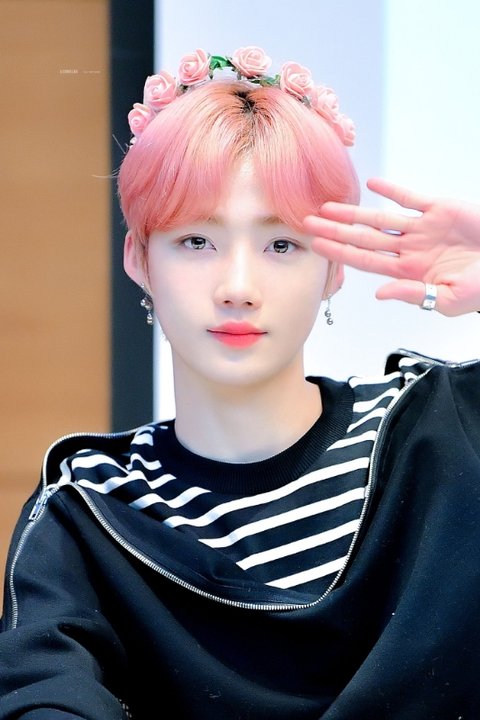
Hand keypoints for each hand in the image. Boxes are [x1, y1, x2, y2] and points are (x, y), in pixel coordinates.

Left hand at [303, 178, 479, 316]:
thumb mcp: (449, 299)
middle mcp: (408, 249)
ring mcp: (422, 229)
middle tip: (307, 222)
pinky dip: (392, 190)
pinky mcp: (440, 209)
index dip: (338, 252)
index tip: (315, 245)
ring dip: (354, 212)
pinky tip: (373, 184)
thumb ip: (413, 294)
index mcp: (407, 272)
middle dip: (335, 231)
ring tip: (328, 206)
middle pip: (363, 238)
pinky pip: (411, 198)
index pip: (364, 260)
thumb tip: (379, 294)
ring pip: (380, 218)